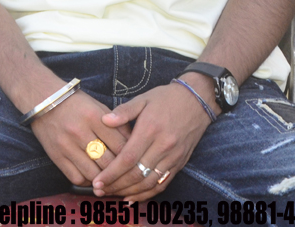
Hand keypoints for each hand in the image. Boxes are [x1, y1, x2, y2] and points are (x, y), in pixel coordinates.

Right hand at [28, 90, 131, 189]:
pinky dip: (88, 181)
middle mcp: (79, 132)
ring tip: (112, 179)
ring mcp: (66, 145)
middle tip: (128, 176)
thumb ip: (117, 125)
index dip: (132, 157)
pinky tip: (93, 177)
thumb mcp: (99, 107)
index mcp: (94, 117)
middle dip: (121, 172)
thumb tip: (135, 146)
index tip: (137, 162)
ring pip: (94, 174)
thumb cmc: (75, 103)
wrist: (43, 99)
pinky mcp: (56, 156)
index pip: (121, 145)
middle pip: (109, 163)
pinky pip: (76, 178)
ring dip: (105, 180)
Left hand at [93, 83, 211, 200]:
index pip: (128, 158)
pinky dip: (148, 193)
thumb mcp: (142, 99)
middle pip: (137, 174)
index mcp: (150, 130)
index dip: (111, 172)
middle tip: (99, 191)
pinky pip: (163, 183)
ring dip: (130, 192)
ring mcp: (173, 157)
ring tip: (112, 194)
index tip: (97, 181)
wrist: (197, 101)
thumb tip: (104, 120)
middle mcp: (163, 147)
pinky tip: (133, 196)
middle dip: (116, 185)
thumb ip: (123, 111)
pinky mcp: (180, 163)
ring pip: (150, 182)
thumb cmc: (165, 99)